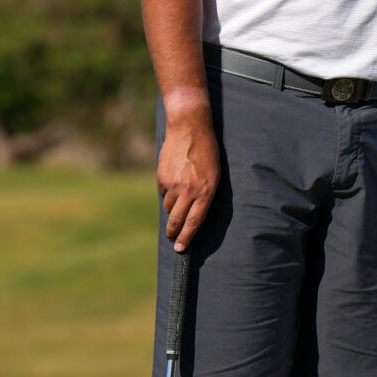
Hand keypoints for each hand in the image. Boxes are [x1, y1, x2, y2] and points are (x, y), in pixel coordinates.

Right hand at [156, 103, 222, 250]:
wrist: (190, 127)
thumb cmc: (207, 151)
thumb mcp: (214, 175)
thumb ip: (204, 195)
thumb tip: (195, 215)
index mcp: (205, 192)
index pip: (194, 222)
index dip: (186, 238)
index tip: (180, 249)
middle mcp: (188, 191)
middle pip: (177, 220)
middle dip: (173, 232)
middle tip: (172, 238)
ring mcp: (173, 184)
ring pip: (169, 206)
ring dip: (172, 207)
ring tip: (178, 196)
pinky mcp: (162, 177)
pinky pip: (163, 191)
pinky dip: (167, 190)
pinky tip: (173, 178)